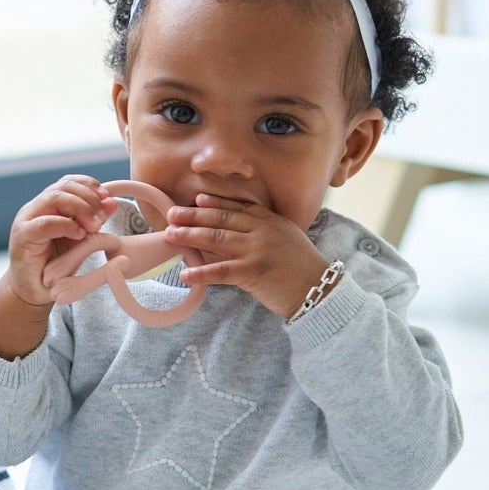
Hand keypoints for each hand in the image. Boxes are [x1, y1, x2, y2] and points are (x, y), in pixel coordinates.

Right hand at [9, 176, 116, 305]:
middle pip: (62, 187)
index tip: (106, 198)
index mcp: (46, 206)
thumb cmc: (54, 266)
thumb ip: (93, 221)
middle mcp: (34, 209)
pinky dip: (66, 225)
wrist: (33, 292)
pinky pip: (45, 223)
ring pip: (53, 198)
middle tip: (102, 216)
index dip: (89, 185)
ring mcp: (26, 221)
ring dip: (80, 208)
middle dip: (88, 198)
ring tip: (94, 226)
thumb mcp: (79, 240)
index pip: (67, 182)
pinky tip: (79, 235)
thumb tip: (112, 203)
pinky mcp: (22, 237)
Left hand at [163, 195, 332, 317]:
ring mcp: (257, 250)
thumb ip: (263, 232)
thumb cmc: (301, 268)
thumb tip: (234, 234)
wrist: (319, 290)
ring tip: (170, 236)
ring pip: (216, 239)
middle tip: (172, 214)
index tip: (196, 199)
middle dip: (193, 216)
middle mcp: (262, 231)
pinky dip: (201, 272)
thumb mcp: (286, 239)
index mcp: (270, 221)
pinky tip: (185, 274)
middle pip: (221, 219)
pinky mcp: (253, 272)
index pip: (238, 207)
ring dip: (190, 237)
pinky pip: (221, 271)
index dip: (215, 202)